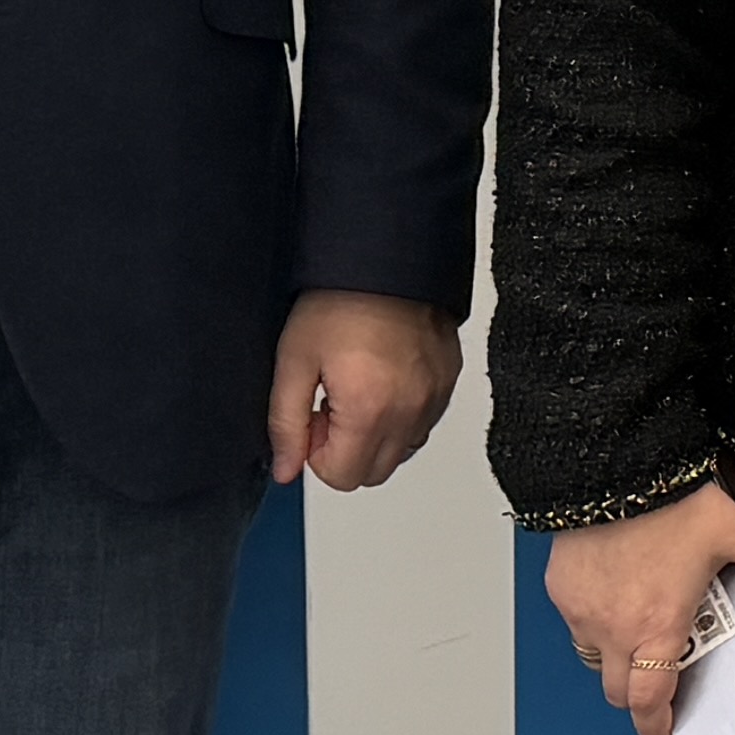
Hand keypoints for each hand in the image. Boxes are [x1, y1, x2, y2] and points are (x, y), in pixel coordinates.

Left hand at [271, 291, 459, 488]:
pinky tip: (383, 376)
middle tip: (333, 401)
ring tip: (359, 386)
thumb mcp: (294, 360)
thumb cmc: (340, 300)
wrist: (386, 257)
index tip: (314, 415)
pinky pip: (423, 423)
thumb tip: (286, 469)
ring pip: (401, 451)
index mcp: (369, 410)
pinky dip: (401, 414)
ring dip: (376, 434)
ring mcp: (435, 398)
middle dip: (347, 449)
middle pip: (374, 473)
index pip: (342, 477)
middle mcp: (410, 411)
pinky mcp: (449, 381)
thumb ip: (285, 424)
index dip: (317, 452)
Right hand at [547, 480, 734, 734]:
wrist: (614, 466)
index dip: (658, 729)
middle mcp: (616, 627)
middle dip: (642, 694)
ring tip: (646, 627)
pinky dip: (597, 619)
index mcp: (658, 625)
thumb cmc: (666, 500)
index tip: (669, 732)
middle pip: (621, 692)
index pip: (649, 704)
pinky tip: (619, 594)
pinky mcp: (562, 591)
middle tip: (667, 673)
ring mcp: (584, 612)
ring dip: (620, 656)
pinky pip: (578, 622)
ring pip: (597, 658)